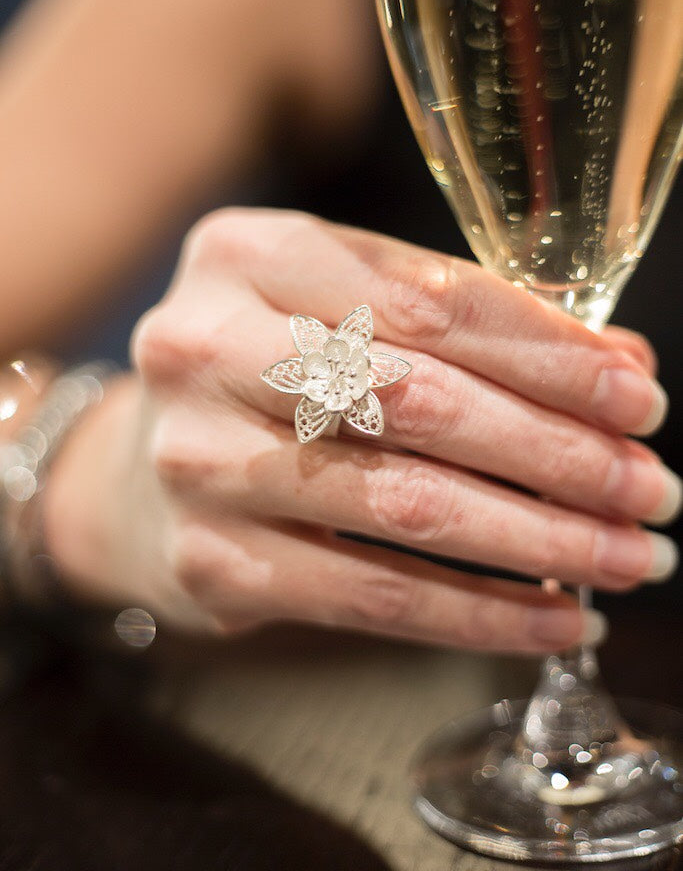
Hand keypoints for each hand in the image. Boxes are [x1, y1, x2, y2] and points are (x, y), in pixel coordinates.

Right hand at [44, 209, 680, 651]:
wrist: (132, 467)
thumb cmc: (261, 370)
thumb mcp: (339, 310)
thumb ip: (463, 326)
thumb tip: (621, 369)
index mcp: (249, 253)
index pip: (427, 298)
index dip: (548, 351)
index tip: (638, 394)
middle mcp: (207, 345)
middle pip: (419, 399)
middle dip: (558, 450)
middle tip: (649, 487)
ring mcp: (198, 456)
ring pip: (403, 503)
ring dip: (539, 538)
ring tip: (625, 556)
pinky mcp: (208, 559)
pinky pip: (369, 597)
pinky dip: (478, 615)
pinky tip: (553, 619)